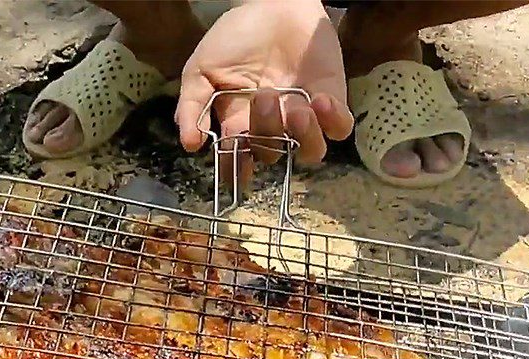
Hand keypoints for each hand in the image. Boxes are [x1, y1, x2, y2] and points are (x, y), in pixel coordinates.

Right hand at [175, 0, 353, 185]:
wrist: (271, 2)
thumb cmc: (236, 37)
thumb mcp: (201, 69)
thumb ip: (191, 106)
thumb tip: (189, 144)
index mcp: (241, 126)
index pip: (239, 161)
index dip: (238, 171)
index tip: (237, 172)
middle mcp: (274, 128)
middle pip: (272, 154)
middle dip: (267, 132)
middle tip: (263, 96)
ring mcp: (303, 117)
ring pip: (310, 151)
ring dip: (303, 136)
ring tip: (296, 108)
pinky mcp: (332, 101)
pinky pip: (339, 129)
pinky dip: (333, 122)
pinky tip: (320, 100)